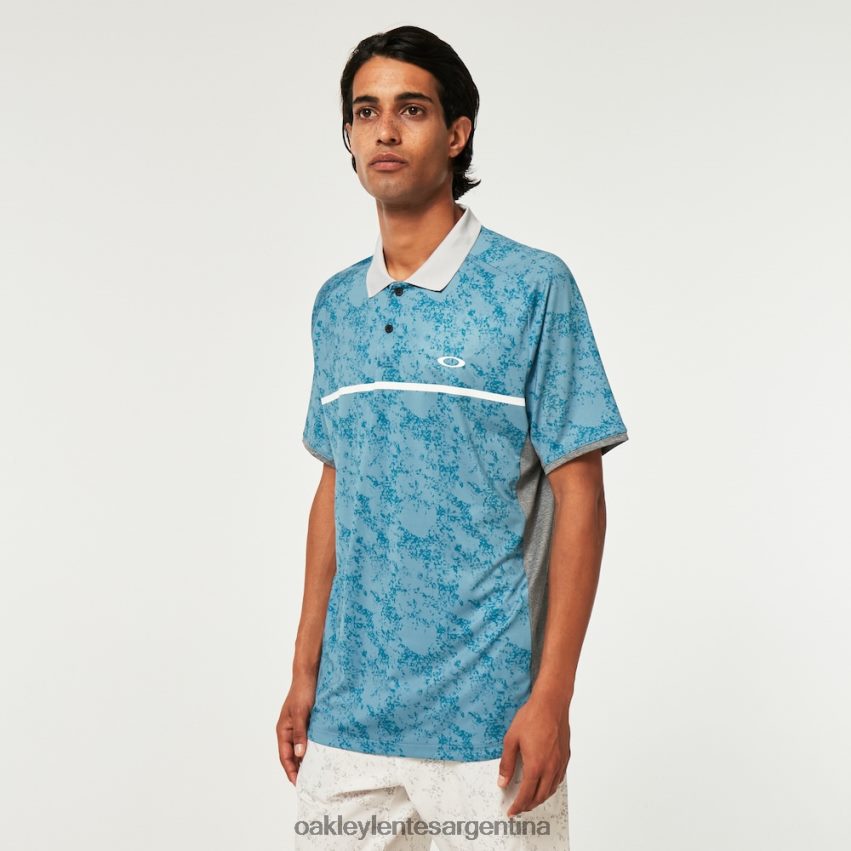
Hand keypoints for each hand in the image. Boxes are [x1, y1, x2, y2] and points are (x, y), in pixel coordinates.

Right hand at [275, 673, 316, 783]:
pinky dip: (313, 749)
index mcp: (283, 730)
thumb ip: (300, 734)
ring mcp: (298, 726)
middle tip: (309, 784)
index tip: (299, 784)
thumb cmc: (303, 691)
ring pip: (300, 749)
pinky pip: (309, 740)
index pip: (285, 757)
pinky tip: (322, 754)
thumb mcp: (301, 713)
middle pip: (292, 756)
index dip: (291, 771)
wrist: (310, 673)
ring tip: (316, 774)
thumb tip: (299, 755)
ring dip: (306, 760)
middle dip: (298, 770)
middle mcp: (289, 730)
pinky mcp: (308, 722)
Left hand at [497, 692, 570, 817]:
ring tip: (530, 799)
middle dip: (529, 805)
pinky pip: (559, 779)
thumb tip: (502, 782)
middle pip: (540, 796)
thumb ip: (506, 764)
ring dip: (540, 798)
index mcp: (535, 766)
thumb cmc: (531, 718)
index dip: (518, 806)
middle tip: (519, 808)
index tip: (511, 812)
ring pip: (551, 789)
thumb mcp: (511, 740)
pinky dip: (550, 787)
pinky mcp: (565, 756)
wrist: (551, 703)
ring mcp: (560, 763)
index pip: (526, 795)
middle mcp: (550, 768)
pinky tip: (545, 784)